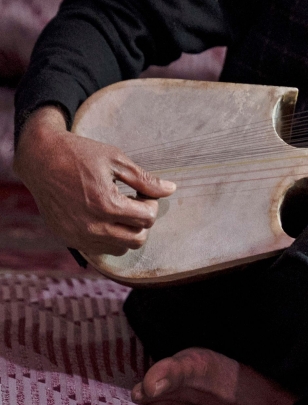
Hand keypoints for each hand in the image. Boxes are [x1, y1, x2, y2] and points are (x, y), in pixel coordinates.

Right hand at [14, 106, 175, 255]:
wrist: (40, 158)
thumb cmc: (79, 155)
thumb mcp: (116, 160)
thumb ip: (145, 179)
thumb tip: (171, 190)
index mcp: (106, 204)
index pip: (148, 217)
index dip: (151, 203)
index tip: (143, 192)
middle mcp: (91, 225)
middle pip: (138, 238)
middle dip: (142, 220)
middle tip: (134, 202)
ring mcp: (78, 235)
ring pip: (121, 248)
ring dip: (127, 231)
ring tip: (120, 210)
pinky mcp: (69, 238)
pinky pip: (101, 249)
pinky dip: (110, 237)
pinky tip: (105, 217)